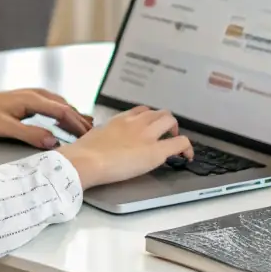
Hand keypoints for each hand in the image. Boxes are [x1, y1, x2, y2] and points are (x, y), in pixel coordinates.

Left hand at [0, 89, 93, 149]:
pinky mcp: (20, 102)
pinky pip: (46, 105)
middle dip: (78, 117)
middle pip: (62, 105)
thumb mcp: (3, 128)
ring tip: (82, 125)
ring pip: (55, 104)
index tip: (89, 135)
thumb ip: (29, 134)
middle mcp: (30, 94)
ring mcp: (25, 96)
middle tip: (92, 132)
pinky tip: (58, 119)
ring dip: (69, 114)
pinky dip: (58, 112)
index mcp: (29, 99)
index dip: (77, 123)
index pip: (61, 110)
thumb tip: (53, 141)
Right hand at [57, 106, 191, 188]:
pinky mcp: (156, 151)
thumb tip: (102, 143)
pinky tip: (187, 156)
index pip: (141, 111)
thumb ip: (105, 135)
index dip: (150, 118)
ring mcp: (147, 135)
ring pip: (171, 121)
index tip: (150, 126)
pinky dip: (187, 148)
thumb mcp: (95, 136)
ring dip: (175, 130)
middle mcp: (136, 122)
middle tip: (165, 134)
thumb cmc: (83, 153)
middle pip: (159, 112)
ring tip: (175, 142)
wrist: (87, 160)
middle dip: (166, 122)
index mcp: (121, 119)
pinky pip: (180, 143)